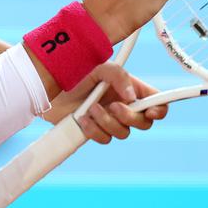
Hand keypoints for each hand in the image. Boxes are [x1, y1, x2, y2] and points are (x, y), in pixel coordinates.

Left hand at [45, 61, 167, 142]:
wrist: (48, 88)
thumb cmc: (73, 72)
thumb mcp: (98, 67)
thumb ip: (118, 76)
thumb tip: (132, 97)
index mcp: (130, 88)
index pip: (157, 101)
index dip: (159, 109)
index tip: (150, 111)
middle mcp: (124, 105)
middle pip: (144, 123)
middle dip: (129, 117)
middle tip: (114, 107)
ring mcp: (110, 119)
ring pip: (123, 133)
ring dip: (107, 122)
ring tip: (91, 108)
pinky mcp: (96, 131)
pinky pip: (105, 139)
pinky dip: (94, 130)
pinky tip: (83, 119)